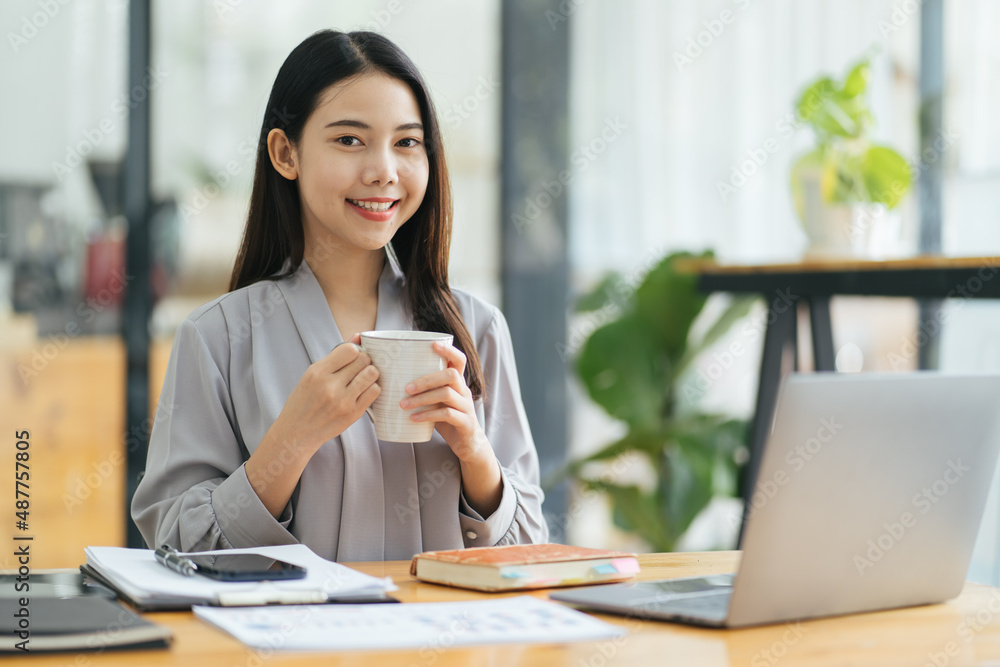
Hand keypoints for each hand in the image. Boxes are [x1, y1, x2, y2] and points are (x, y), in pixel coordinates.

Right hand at [275, 334, 380, 451]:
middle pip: (363, 360)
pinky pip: (374, 391)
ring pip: (371, 374)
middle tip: (358, 367)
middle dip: (364, 360)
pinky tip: (363, 390)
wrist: (296, 433)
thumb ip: (336, 355)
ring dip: (370, 373)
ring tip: (362, 377)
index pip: (349, 350)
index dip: (354, 350)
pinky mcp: (353, 414)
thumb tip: (358, 336)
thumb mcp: (312, 375)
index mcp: (317, 373)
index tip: (351, 357)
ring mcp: (343, 401)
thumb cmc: (303, 401)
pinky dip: (372, 387)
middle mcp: (330, 386)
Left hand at [401, 341, 502, 516]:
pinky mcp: (466, 423)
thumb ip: (423, 391)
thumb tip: (388, 382)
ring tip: (404, 404)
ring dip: (423, 398)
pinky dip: (428, 415)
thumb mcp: (437, 402)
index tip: (433, 344)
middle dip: (426, 379)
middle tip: (406, 388)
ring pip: (447, 394)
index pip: (459, 360)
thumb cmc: (446, 419)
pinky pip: (447, 414)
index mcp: (458, 383)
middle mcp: (464, 391)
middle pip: (450, 375)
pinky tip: (413, 419)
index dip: (448, 350)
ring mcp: (467, 407)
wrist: (467, 444)